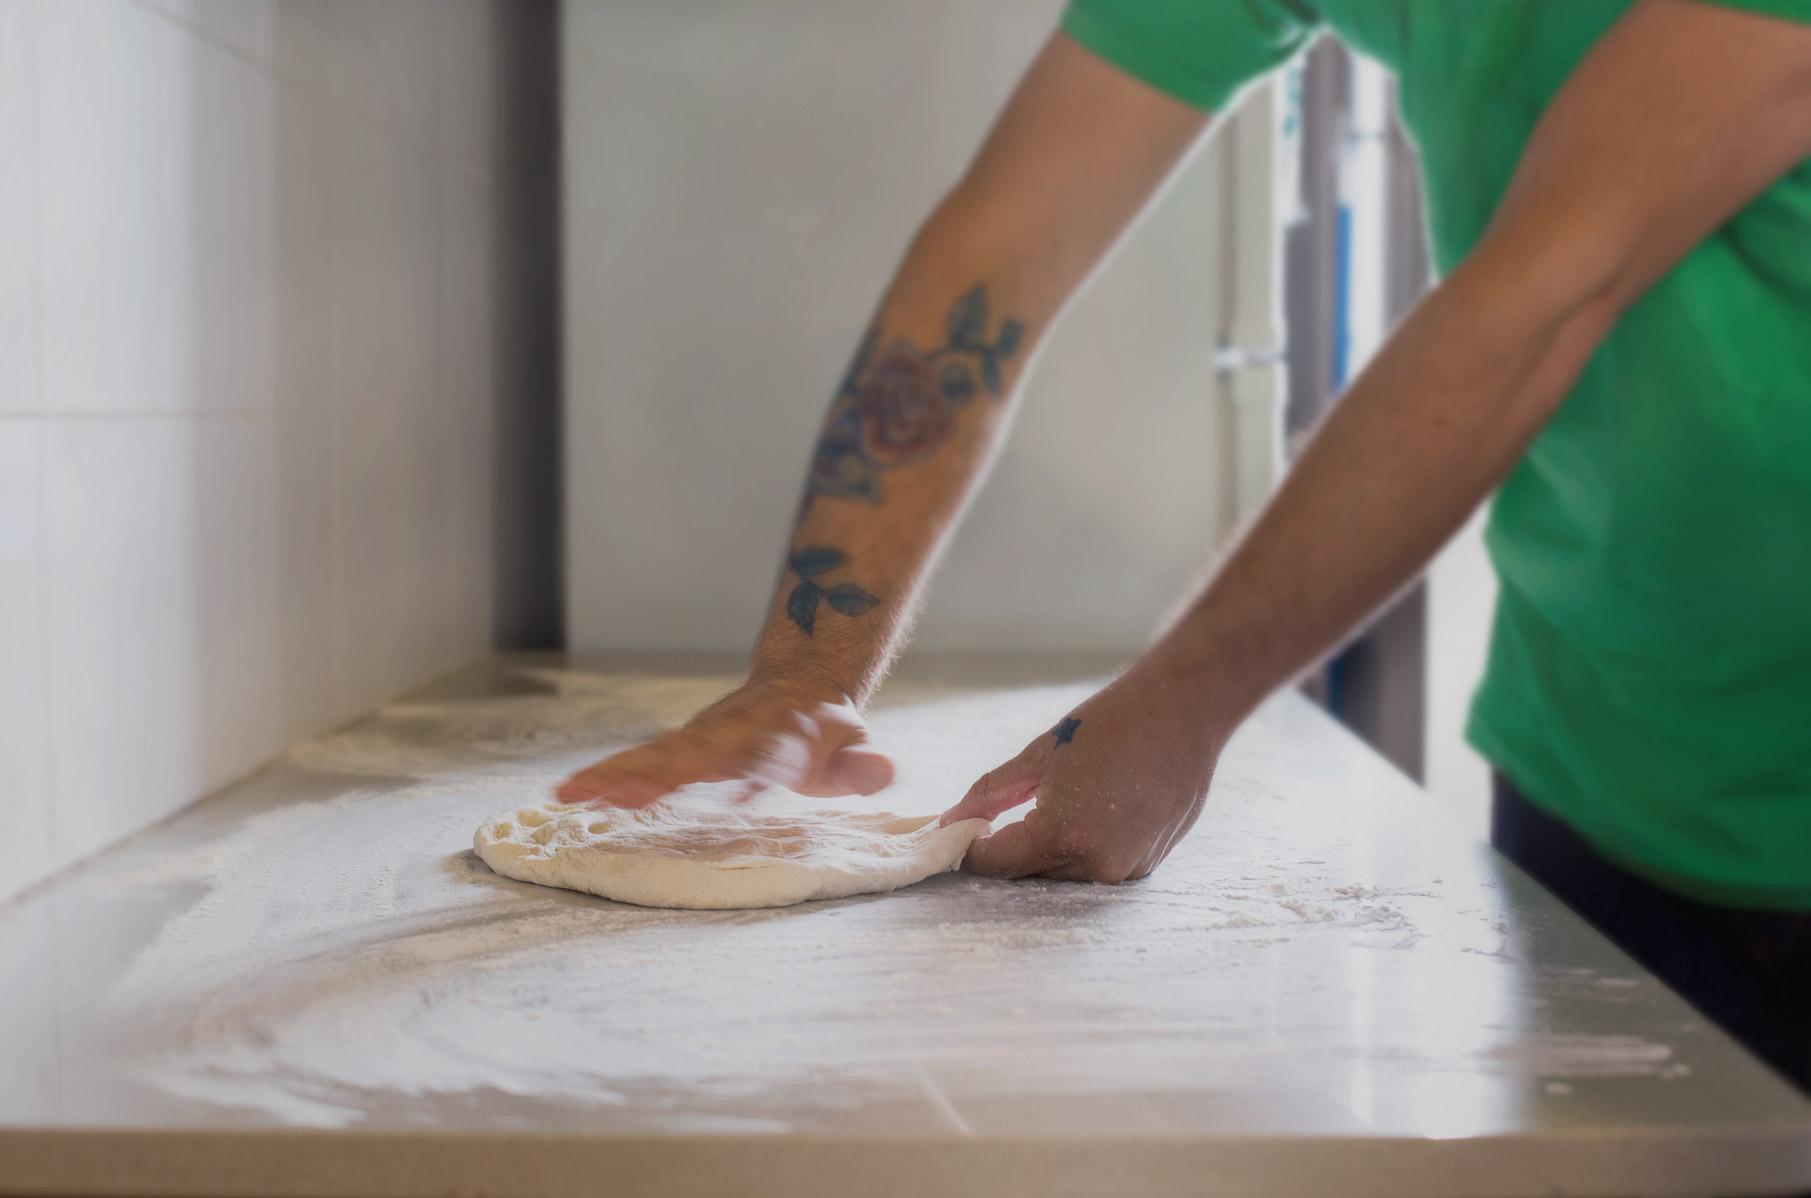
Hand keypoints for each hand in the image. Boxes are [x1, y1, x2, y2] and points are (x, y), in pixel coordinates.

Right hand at [556, 676, 895, 806]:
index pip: (766, 759)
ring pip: (653, 755)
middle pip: (691, 755)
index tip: (740, 798)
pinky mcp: (679, 748)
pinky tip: (567, 792)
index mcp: (777, 737)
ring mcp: (700, 739)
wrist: (802, 685)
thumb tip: (885, 770)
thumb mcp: (856, 747)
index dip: (756, 777)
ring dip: (614, 774)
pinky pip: (638, 762)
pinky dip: (603, 775)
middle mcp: (730, 735)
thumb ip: (866, 764)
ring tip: (571, 793)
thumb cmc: (828, 730)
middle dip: (655, 775)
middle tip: (616, 795)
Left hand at [939, 671, 1224, 881]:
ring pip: (1064, 875)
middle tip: (999, 818)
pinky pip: (1098, 868)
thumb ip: (992, 793)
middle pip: (1029, 873)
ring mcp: (1126, 867)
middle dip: (1009, 850)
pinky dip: (1083, 849)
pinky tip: (1092, 811)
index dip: (972, 849)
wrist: (1183, 712)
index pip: (996, 864)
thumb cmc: (1110, 724)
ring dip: (1048, 852)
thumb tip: (952, 819)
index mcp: (1063, 834)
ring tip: (1055, 805)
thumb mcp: (1039, 756)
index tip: (963, 831)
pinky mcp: (1147, 864)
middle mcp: (1097, 862)